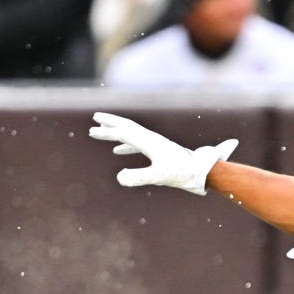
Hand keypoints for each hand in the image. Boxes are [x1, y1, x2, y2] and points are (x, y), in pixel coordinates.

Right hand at [88, 112, 237, 194]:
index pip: (124, 133)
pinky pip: (137, 144)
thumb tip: (119, 177)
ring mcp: (156, 144)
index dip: (107, 133)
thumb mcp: (158, 177)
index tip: (91, 131)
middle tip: (95, 117)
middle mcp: (152, 139)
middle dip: (111, 122)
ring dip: (116, 131)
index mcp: (150, 142)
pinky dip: (125, 145)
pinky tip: (118, 152)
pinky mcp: (159, 151)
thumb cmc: (182, 174)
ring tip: (102, 132)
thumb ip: (138, 177)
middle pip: (128, 126)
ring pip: (132, 134)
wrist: (202, 171)